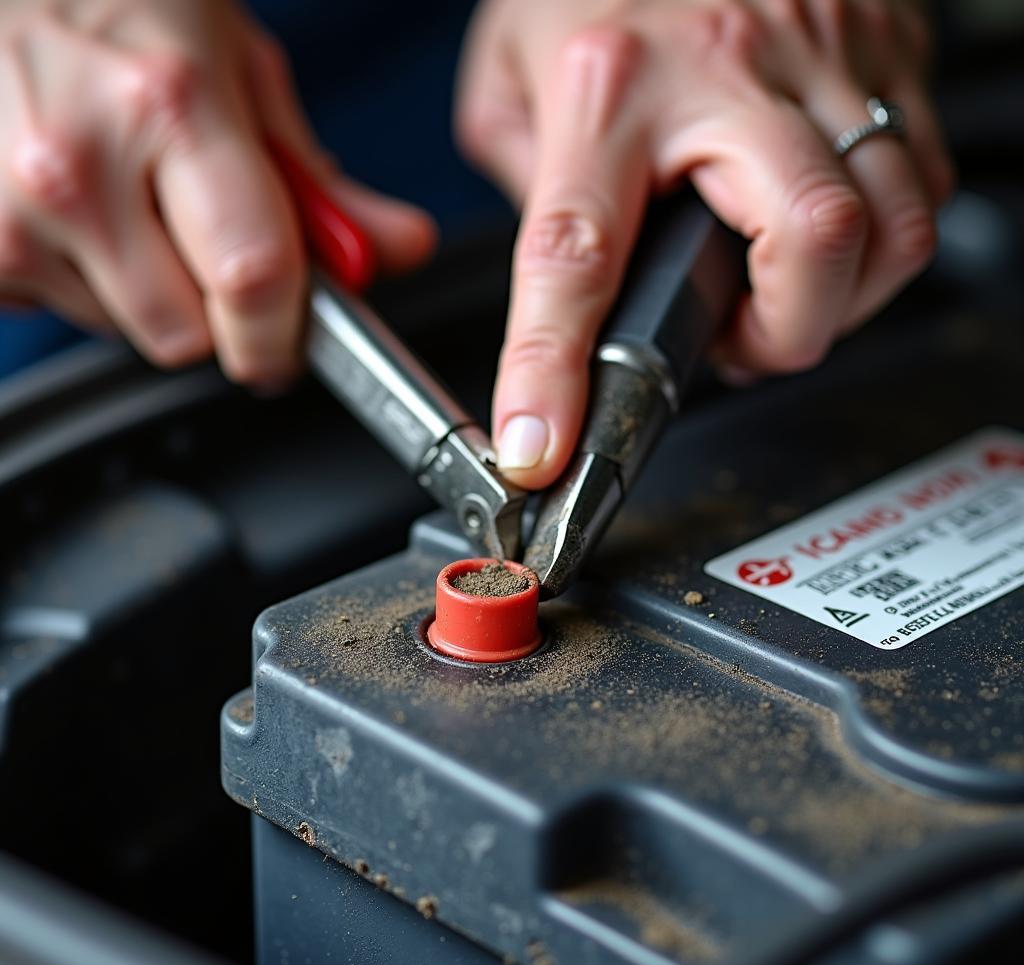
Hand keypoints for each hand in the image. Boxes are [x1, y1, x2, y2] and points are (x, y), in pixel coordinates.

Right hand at [0, 0, 434, 384]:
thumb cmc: (120, 10)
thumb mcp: (238, 70)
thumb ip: (320, 184)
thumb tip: (397, 249)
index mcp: (171, 106)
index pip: (252, 278)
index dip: (280, 336)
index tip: (286, 348)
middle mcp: (79, 160)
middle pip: (187, 336)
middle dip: (212, 313)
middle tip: (197, 241)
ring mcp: (11, 208)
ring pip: (123, 332)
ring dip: (143, 294)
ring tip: (123, 204)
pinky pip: (59, 315)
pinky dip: (81, 281)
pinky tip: (73, 212)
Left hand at [457, 0, 953, 487]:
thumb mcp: (509, 76)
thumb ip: (527, 185)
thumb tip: (570, 284)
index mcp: (608, 83)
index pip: (578, 252)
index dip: (554, 370)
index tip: (540, 447)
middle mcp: (727, 68)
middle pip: (813, 242)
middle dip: (783, 334)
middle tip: (737, 343)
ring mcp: (824, 52)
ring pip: (892, 223)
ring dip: (838, 299)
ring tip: (775, 294)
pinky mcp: (886, 46)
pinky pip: (918, 177)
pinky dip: (875, 242)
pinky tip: (817, 236)